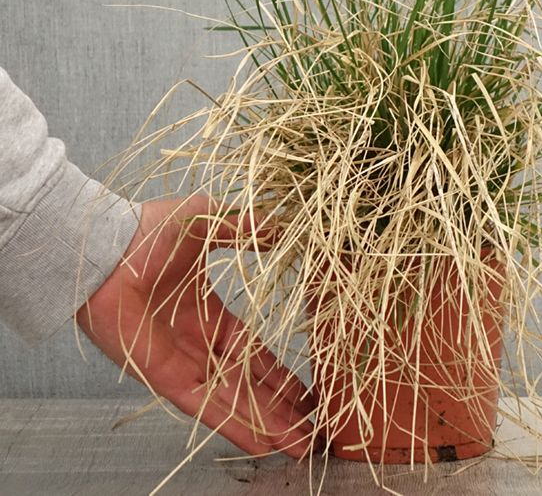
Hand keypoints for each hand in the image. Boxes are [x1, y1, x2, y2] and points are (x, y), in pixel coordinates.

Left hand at [76, 195, 318, 458]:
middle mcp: (195, 343)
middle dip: (280, 405)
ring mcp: (181, 362)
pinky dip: (236, 424)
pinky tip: (263, 442)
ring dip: (268, 423)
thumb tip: (280, 228)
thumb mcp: (207, 220)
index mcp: (205, 310)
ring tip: (301, 445)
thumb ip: (244, 228)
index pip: (251, 350)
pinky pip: (206, 405)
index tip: (304, 388)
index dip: (278, 370)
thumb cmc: (147, 231)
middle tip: (312, 426)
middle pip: (248, 383)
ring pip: (234, 400)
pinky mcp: (164, 376)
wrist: (104, 247)